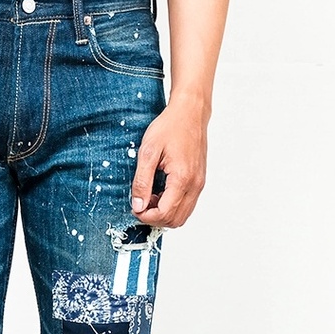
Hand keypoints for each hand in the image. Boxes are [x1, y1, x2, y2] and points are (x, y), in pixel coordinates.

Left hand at [130, 98, 208, 228]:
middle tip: (141, 204)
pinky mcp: (199, 182)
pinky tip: (160, 193)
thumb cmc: (170, 127)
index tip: (135, 206)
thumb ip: (142, 181)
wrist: (190, 113)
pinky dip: (172, 206)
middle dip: (155, 218)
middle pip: (174, 220)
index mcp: (182, 179)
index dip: (146, 216)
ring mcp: (199, 184)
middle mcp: (195, 185)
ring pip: (182, 216)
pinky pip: (186, 205)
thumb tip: (137, 205)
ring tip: (150, 197)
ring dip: (164, 213)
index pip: (164, 214)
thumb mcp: (148, 152)